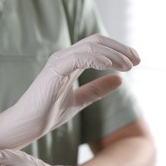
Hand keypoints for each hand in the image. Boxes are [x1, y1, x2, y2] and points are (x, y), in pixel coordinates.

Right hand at [0, 34, 139, 149]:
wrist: (27, 125)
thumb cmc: (48, 113)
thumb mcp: (80, 100)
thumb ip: (97, 89)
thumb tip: (120, 80)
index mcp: (70, 63)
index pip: (97, 47)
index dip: (118, 51)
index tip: (134, 62)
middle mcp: (64, 58)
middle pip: (96, 41)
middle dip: (120, 48)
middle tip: (137, 60)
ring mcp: (58, 62)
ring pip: (90, 46)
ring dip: (113, 54)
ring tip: (129, 66)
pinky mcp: (54, 70)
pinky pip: (79, 57)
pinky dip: (97, 59)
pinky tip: (111, 67)